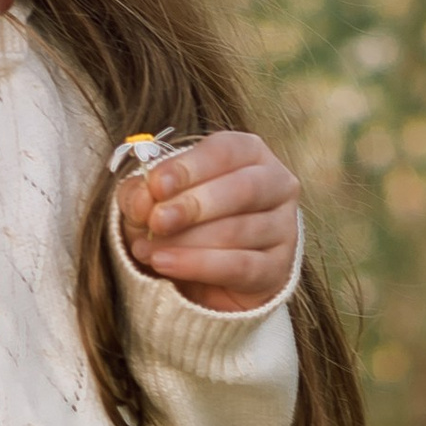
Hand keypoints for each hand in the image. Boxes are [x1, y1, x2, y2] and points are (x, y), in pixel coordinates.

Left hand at [116, 129, 299, 311]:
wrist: (208, 274)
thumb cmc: (184, 221)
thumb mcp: (155, 199)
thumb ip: (142, 193)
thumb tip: (142, 200)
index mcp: (249, 152)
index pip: (226, 151)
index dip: (189, 168)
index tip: (156, 185)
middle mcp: (277, 184)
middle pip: (242, 189)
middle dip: (193, 205)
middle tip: (156, 221)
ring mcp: (283, 227)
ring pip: (238, 230)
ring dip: (187, 241)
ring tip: (148, 250)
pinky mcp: (277, 268)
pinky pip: (240, 266)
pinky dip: (198, 265)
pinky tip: (165, 264)